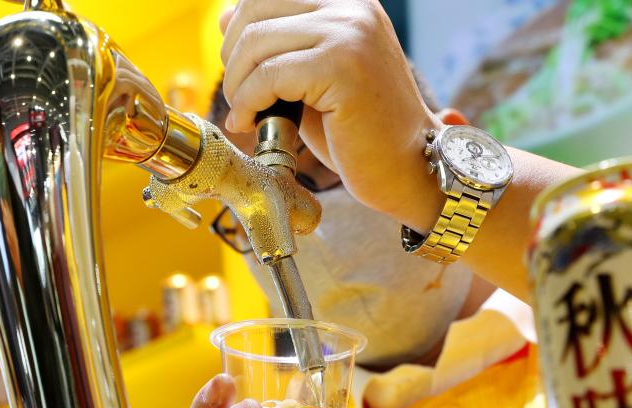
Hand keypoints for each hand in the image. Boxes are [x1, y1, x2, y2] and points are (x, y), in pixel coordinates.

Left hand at [219, 0, 442, 226]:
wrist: (406, 167)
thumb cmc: (357, 129)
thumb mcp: (311, 75)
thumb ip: (277, 43)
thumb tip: (225, 17)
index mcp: (348, 0)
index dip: (238, 31)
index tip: (240, 73)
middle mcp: (352, 6)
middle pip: (255, 10)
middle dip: (232, 57)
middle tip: (239, 98)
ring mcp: (350, 32)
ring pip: (256, 41)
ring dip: (237, 84)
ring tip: (246, 114)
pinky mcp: (342, 65)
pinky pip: (269, 75)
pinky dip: (248, 102)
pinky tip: (251, 123)